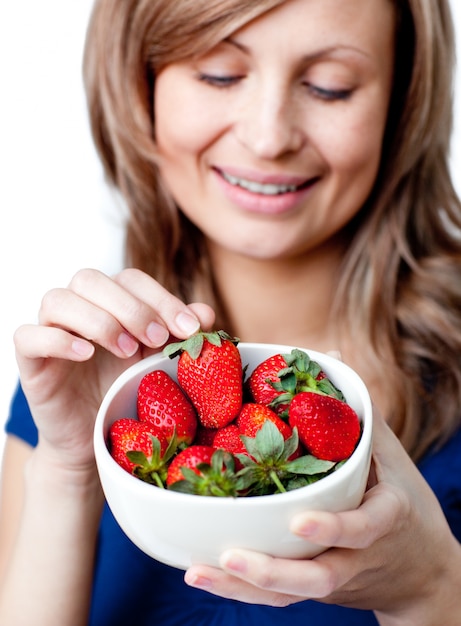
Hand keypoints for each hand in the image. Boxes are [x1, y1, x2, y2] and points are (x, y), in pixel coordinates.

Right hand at [13, 267, 214, 469]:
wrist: (95, 438)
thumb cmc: (127, 391)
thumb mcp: (160, 362)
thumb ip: (181, 336)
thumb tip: (206, 313)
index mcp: (110, 303)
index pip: (130, 279)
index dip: (161, 297)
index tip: (189, 328)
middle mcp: (78, 309)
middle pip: (90, 279)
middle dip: (130, 306)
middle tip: (157, 337)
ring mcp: (50, 331)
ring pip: (57, 299)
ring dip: (98, 320)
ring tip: (126, 351)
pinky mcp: (30, 360)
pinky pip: (27, 336)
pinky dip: (58, 340)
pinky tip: (85, 355)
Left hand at [185, 412, 460, 622]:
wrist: (418, 565)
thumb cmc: (397, 495)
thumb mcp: (388, 452)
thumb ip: (356, 410)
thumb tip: (328, 352)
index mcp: (383, 517)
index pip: (365, 528)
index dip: (335, 528)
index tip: (300, 523)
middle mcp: (359, 555)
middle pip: (320, 576)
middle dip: (275, 572)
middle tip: (230, 556)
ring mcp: (335, 575)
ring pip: (293, 594)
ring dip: (244, 589)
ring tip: (198, 572)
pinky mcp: (314, 584)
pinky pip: (279, 596)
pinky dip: (241, 590)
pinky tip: (204, 574)